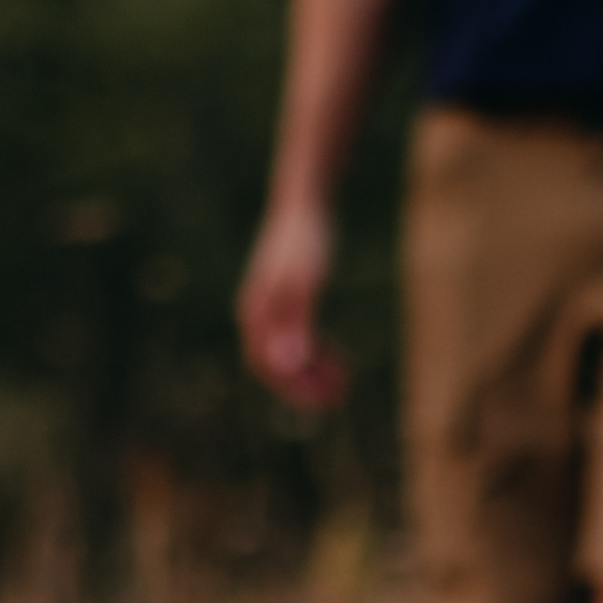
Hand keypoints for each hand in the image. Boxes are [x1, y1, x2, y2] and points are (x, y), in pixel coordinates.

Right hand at [237, 195, 346, 406]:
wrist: (306, 203)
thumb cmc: (308, 242)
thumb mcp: (307, 284)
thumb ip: (298, 324)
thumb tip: (289, 365)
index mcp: (257, 313)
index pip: (268, 366)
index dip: (296, 389)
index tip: (327, 399)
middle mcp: (258, 314)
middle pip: (276, 365)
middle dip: (307, 386)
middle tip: (342, 396)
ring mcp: (271, 306)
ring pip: (287, 354)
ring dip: (313, 373)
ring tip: (345, 381)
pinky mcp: (286, 299)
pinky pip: (296, 338)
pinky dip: (316, 353)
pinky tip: (338, 358)